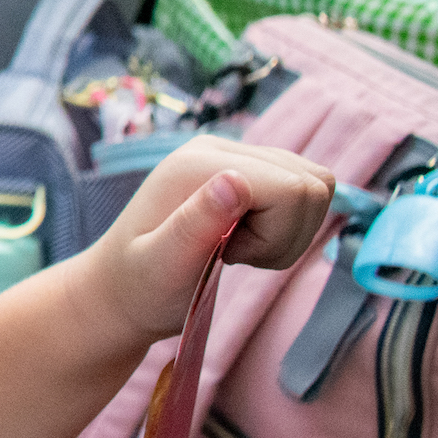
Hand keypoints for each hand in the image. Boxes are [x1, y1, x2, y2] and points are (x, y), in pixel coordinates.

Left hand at [72, 137, 333, 342]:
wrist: (120, 289)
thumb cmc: (140, 286)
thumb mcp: (162, 265)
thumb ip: (196, 223)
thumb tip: (235, 178)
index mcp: (195, 164)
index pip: (293, 187)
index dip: (276, 234)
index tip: (229, 254)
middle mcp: (218, 148)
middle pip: (313, 184)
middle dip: (286, 235)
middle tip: (234, 254)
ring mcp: (235, 158)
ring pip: (317, 186)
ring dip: (289, 233)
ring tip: (236, 250)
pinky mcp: (247, 174)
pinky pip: (305, 193)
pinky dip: (288, 229)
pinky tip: (244, 243)